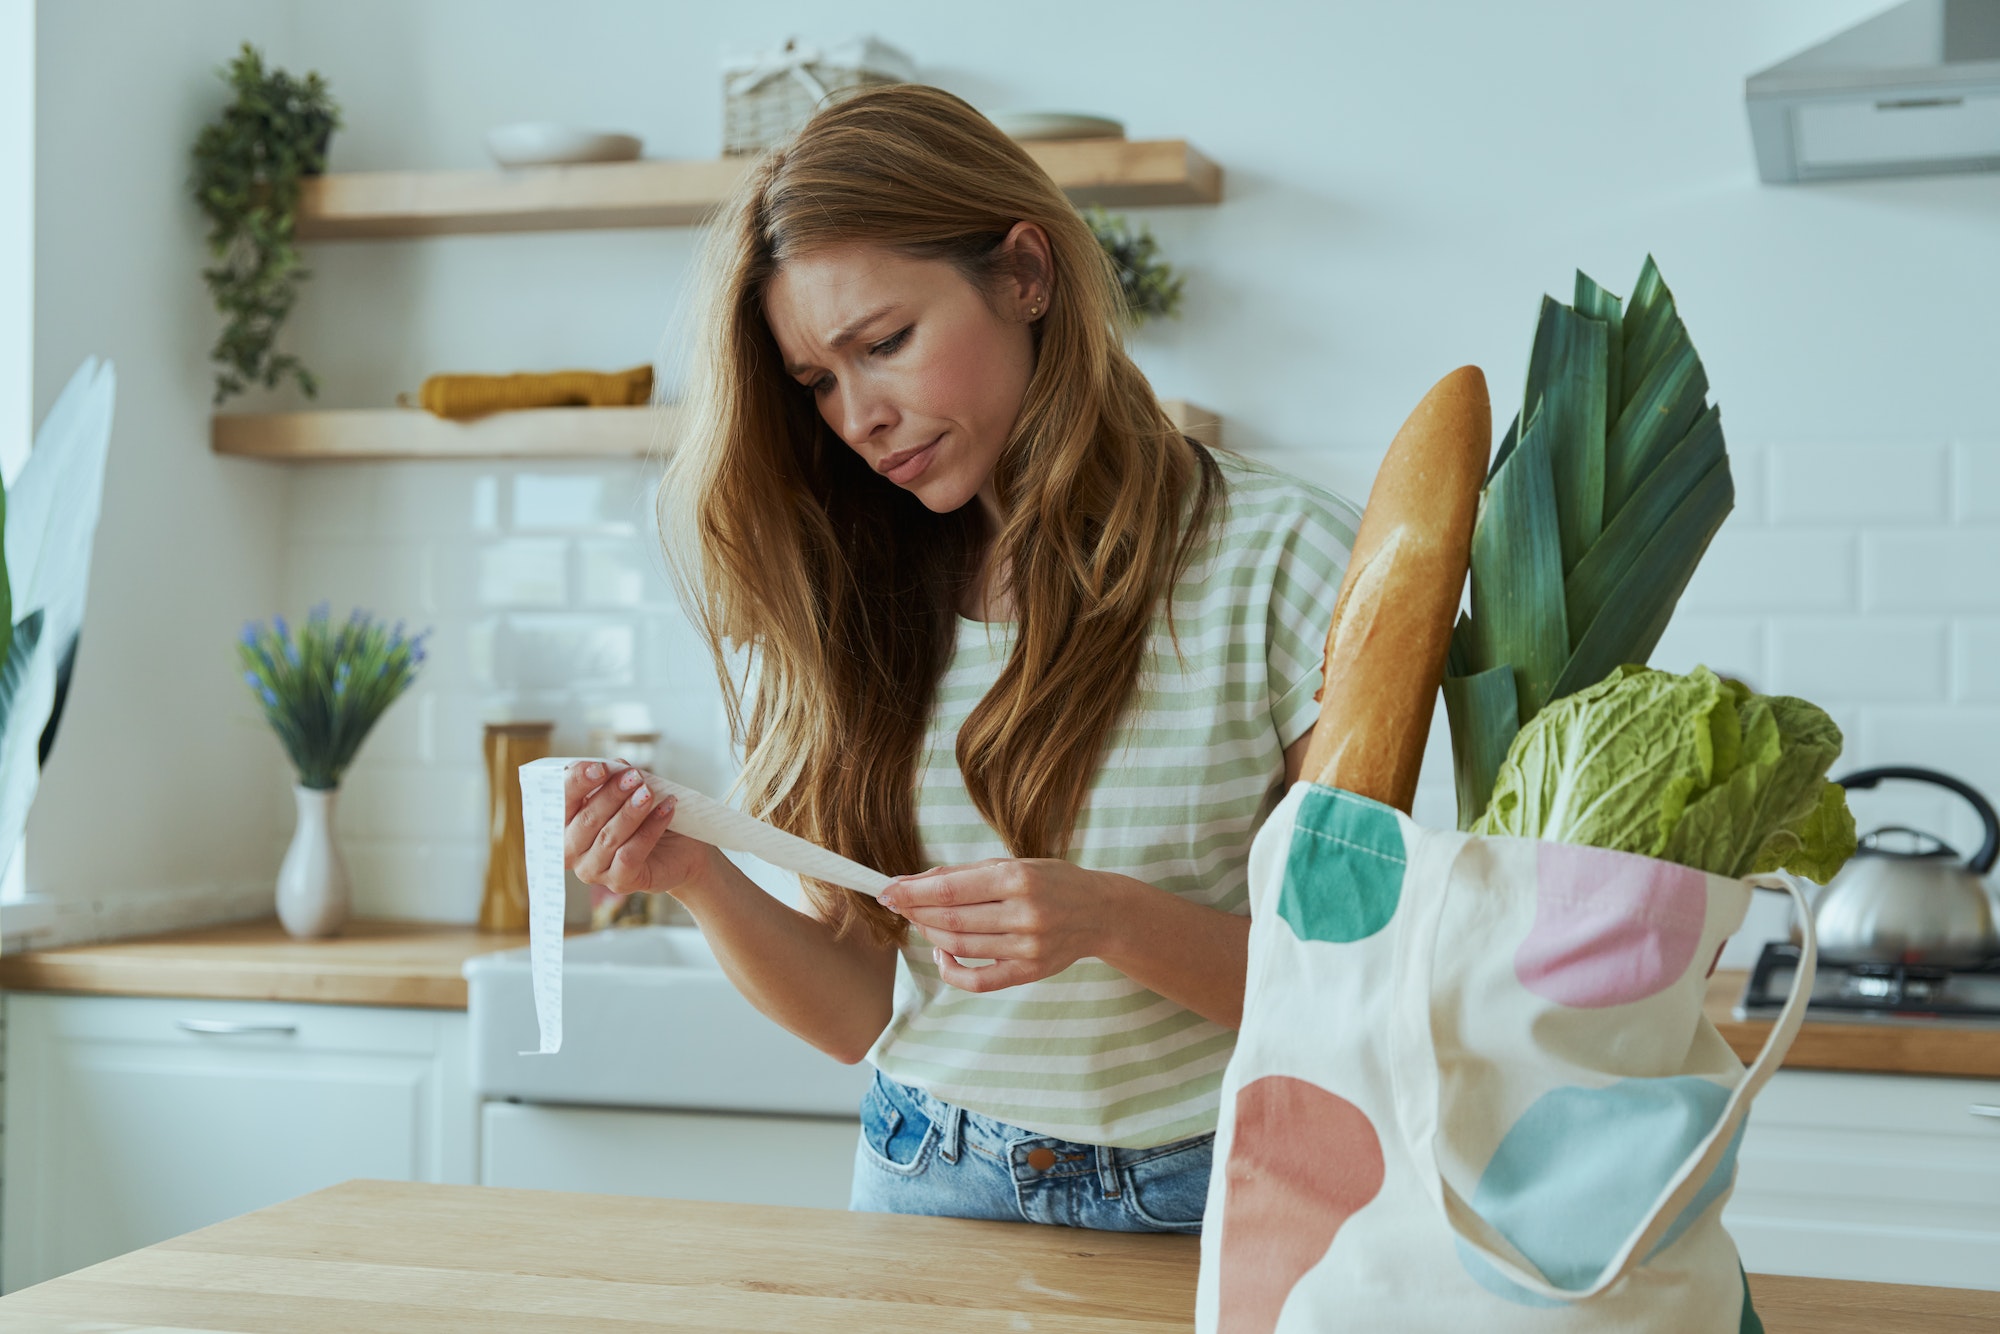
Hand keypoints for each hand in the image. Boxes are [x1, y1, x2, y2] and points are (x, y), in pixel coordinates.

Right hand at [563, 761, 714, 898]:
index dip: (576, 783)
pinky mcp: (619, 882)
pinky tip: (665, 810)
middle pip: (586, 820)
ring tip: (648, 792)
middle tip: (633, 777)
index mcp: (564, 823)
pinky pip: (630, 854)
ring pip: (607, 837)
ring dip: (630, 812)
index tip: (599, 767)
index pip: (560, 801)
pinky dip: (649, 829)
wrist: (680, 849)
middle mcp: (572, 850)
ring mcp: (593, 870)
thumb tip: (616, 766)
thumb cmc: (646, 818)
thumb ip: (618, 780)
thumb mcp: (630, 793)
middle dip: (610, 795)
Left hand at [877, 858, 1131, 993]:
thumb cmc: (1053, 881)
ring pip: (960, 947)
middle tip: (897, 904)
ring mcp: (1028, 947)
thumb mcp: (1013, 864)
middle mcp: (1025, 914)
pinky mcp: (1029, 972)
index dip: (913, 892)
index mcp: (1019, 879)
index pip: (951, 889)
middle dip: (915, 912)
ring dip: (930, 935)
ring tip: (920, 922)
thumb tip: (915, 882)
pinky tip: (941, 953)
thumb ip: (966, 874)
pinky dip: (951, 970)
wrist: (1100, 912)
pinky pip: (978, 980)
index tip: (886, 890)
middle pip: (950, 920)